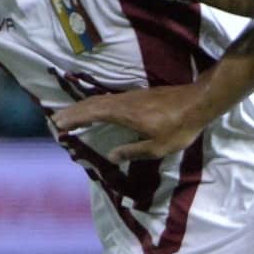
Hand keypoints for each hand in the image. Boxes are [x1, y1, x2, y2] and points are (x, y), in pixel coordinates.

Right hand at [51, 84, 203, 161]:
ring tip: (70, 116)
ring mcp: (131, 97)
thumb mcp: (158, 147)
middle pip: (93, 105)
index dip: (75, 119)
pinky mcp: (139, 96)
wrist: (199, 102)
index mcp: (125, 114)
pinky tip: (96, 110)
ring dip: (83, 107)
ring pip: (101, 100)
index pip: (93, 114)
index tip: (58, 124)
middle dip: (73, 112)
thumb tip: (110, 156)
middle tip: (55, 120)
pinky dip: (96, 105)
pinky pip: (110, 100)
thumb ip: (132, 151)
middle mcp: (124, 102)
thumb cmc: (180, 127)